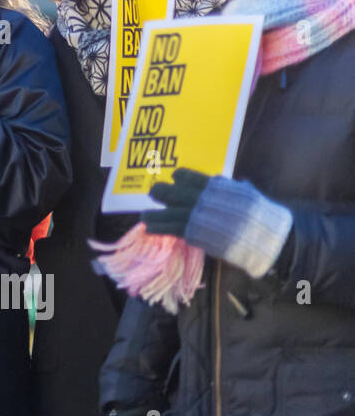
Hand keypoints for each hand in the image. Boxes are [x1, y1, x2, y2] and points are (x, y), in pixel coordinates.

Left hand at [149, 168, 291, 278]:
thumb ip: (232, 188)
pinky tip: (149, 229)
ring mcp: (201, 217)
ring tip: (143, 216)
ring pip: (172, 212)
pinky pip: (174, 230)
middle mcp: (207, 201)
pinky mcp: (199, 235)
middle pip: (178, 193)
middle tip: (153, 192)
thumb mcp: (248, 195)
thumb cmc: (263, 217)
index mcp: (219, 189)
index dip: (182, 177)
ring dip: (156, 215)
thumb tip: (225, 181)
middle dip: (164, 192)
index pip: (194, 178)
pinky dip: (161, 229)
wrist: (271, 239)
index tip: (174, 176)